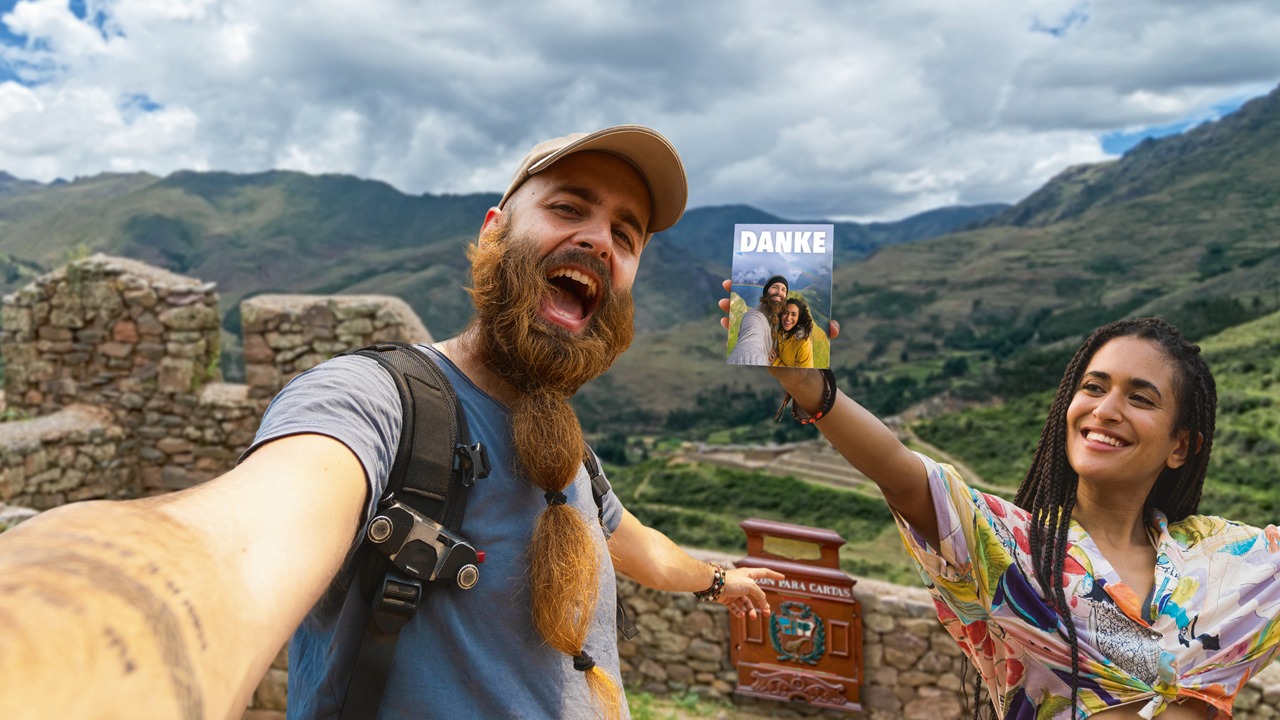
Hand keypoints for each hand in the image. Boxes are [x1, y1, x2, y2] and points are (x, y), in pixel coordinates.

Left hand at [718, 566, 784, 618]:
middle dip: (762, 604)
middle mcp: (743, 582)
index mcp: (749, 574)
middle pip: (756, 593)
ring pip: (746, 602)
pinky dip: (739, 612)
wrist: (713, 585)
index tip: (782, 578)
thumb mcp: (750, 586)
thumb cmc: (732, 582)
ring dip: (750, 610)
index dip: (774, 575)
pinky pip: (735, 607)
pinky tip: (741, 615)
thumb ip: (759, 595)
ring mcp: (735, 590)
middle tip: (767, 613)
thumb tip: (764, 603)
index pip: (765, 573)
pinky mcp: (727, 598)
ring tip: (752, 617)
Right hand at [720, 279, 839, 337]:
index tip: (749, 275)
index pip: (769, 295)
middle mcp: (769, 319)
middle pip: (751, 302)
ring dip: (730, 310)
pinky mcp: (755, 345)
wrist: (801, 371)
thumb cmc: (809, 349)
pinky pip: (740, 336)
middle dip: (737, 292)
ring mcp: (760, 331)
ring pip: (743, 317)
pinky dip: (730, 331)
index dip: (759, 285)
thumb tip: (834, 328)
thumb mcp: (821, 337)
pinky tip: (724, 324)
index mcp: (782, 312)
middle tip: (726, 284)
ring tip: (722, 304)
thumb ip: (829, 330)